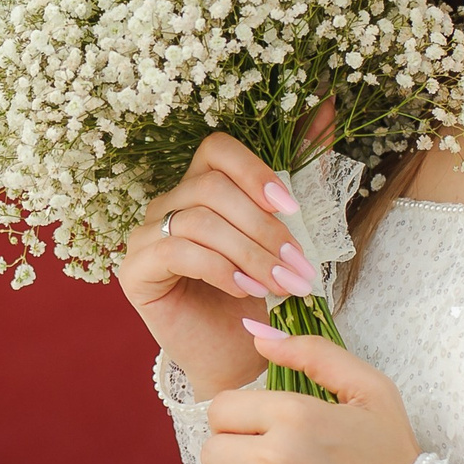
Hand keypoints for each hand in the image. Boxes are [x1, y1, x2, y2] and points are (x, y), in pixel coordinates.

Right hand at [117, 118, 330, 400]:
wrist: (237, 357)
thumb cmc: (259, 296)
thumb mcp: (288, 230)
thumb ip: (305, 172)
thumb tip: (328, 106)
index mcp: (199, 186)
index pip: (216, 149)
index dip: (254, 171)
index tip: (291, 208)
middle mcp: (166, 204)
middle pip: (211, 188)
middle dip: (264, 229)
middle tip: (300, 267)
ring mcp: (145, 236)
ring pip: (198, 221)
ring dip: (250, 254)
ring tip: (281, 285)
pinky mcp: (135, 271)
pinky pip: (176, 252)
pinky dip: (220, 270)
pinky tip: (246, 291)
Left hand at [197, 324, 421, 463]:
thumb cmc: (393, 461)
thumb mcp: (370, 392)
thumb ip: (313, 354)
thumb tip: (258, 334)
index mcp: (294, 416)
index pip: (220, 409)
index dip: (241, 419)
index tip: (266, 431)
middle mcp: (274, 461)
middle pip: (212, 450)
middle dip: (238, 455)